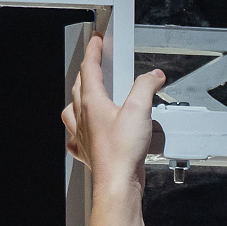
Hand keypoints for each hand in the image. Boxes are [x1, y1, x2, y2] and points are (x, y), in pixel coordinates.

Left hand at [62, 33, 164, 195]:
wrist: (117, 184)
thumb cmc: (122, 152)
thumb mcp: (140, 109)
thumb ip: (146, 87)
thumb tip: (153, 77)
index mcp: (91, 103)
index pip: (89, 69)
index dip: (93, 51)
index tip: (96, 41)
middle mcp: (83, 118)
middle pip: (79, 87)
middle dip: (87, 71)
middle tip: (94, 63)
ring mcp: (82, 136)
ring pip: (73, 111)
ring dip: (79, 99)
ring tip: (88, 96)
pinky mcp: (88, 153)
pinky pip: (76, 138)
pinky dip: (79, 131)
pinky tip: (86, 132)